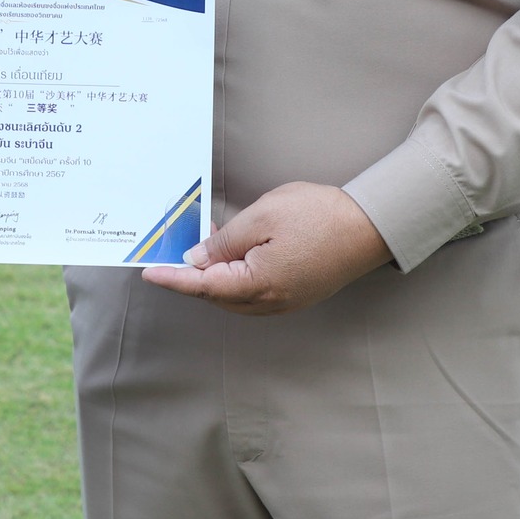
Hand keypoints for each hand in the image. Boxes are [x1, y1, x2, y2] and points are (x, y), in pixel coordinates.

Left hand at [142, 182, 393, 315]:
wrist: (370, 226)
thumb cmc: (318, 216)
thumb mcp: (262, 217)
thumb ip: (225, 242)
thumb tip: (197, 260)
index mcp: (258, 285)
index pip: (203, 285)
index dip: (173, 278)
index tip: (149, 273)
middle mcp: (271, 302)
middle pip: (217, 294)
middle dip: (193, 275)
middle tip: (176, 247)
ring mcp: (286, 302)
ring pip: (235, 295)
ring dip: (215, 275)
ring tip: (205, 243)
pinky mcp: (296, 294)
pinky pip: (254, 292)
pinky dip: (236, 276)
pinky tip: (233, 253)